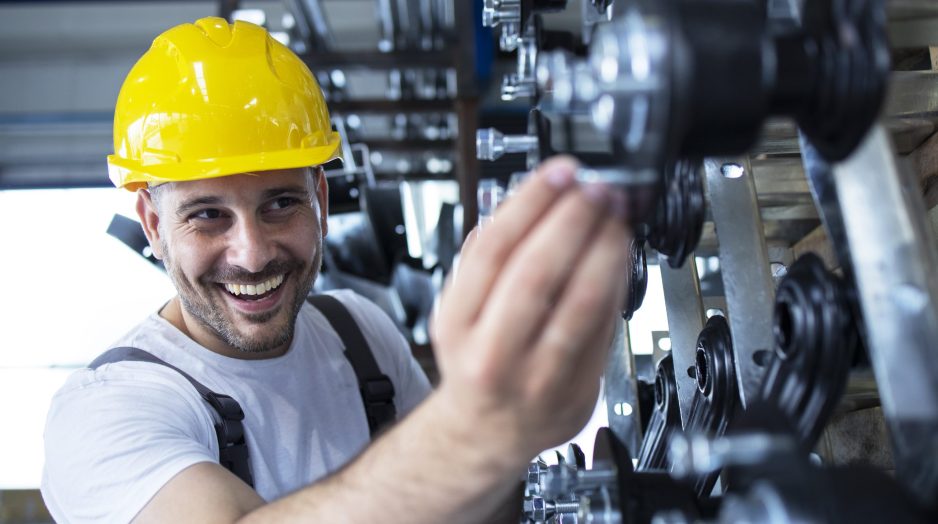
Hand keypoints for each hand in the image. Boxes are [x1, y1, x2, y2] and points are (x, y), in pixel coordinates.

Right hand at [431, 156, 632, 462]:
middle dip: (573, 220)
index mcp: (456, 323)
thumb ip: (485, 260)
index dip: (531, 202)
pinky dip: (617, 283)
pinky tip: (619, 256)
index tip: (560, 172)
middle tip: (596, 189)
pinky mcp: (577, 389)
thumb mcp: (459, 309)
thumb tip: (530, 200)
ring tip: (615, 217)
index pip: (492, 250)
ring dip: (605, 249)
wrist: (489, 429)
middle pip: (536, 272)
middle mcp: (492, 352)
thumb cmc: (478, 360)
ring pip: (579, 303)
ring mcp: (537, 376)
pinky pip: (604, 327)